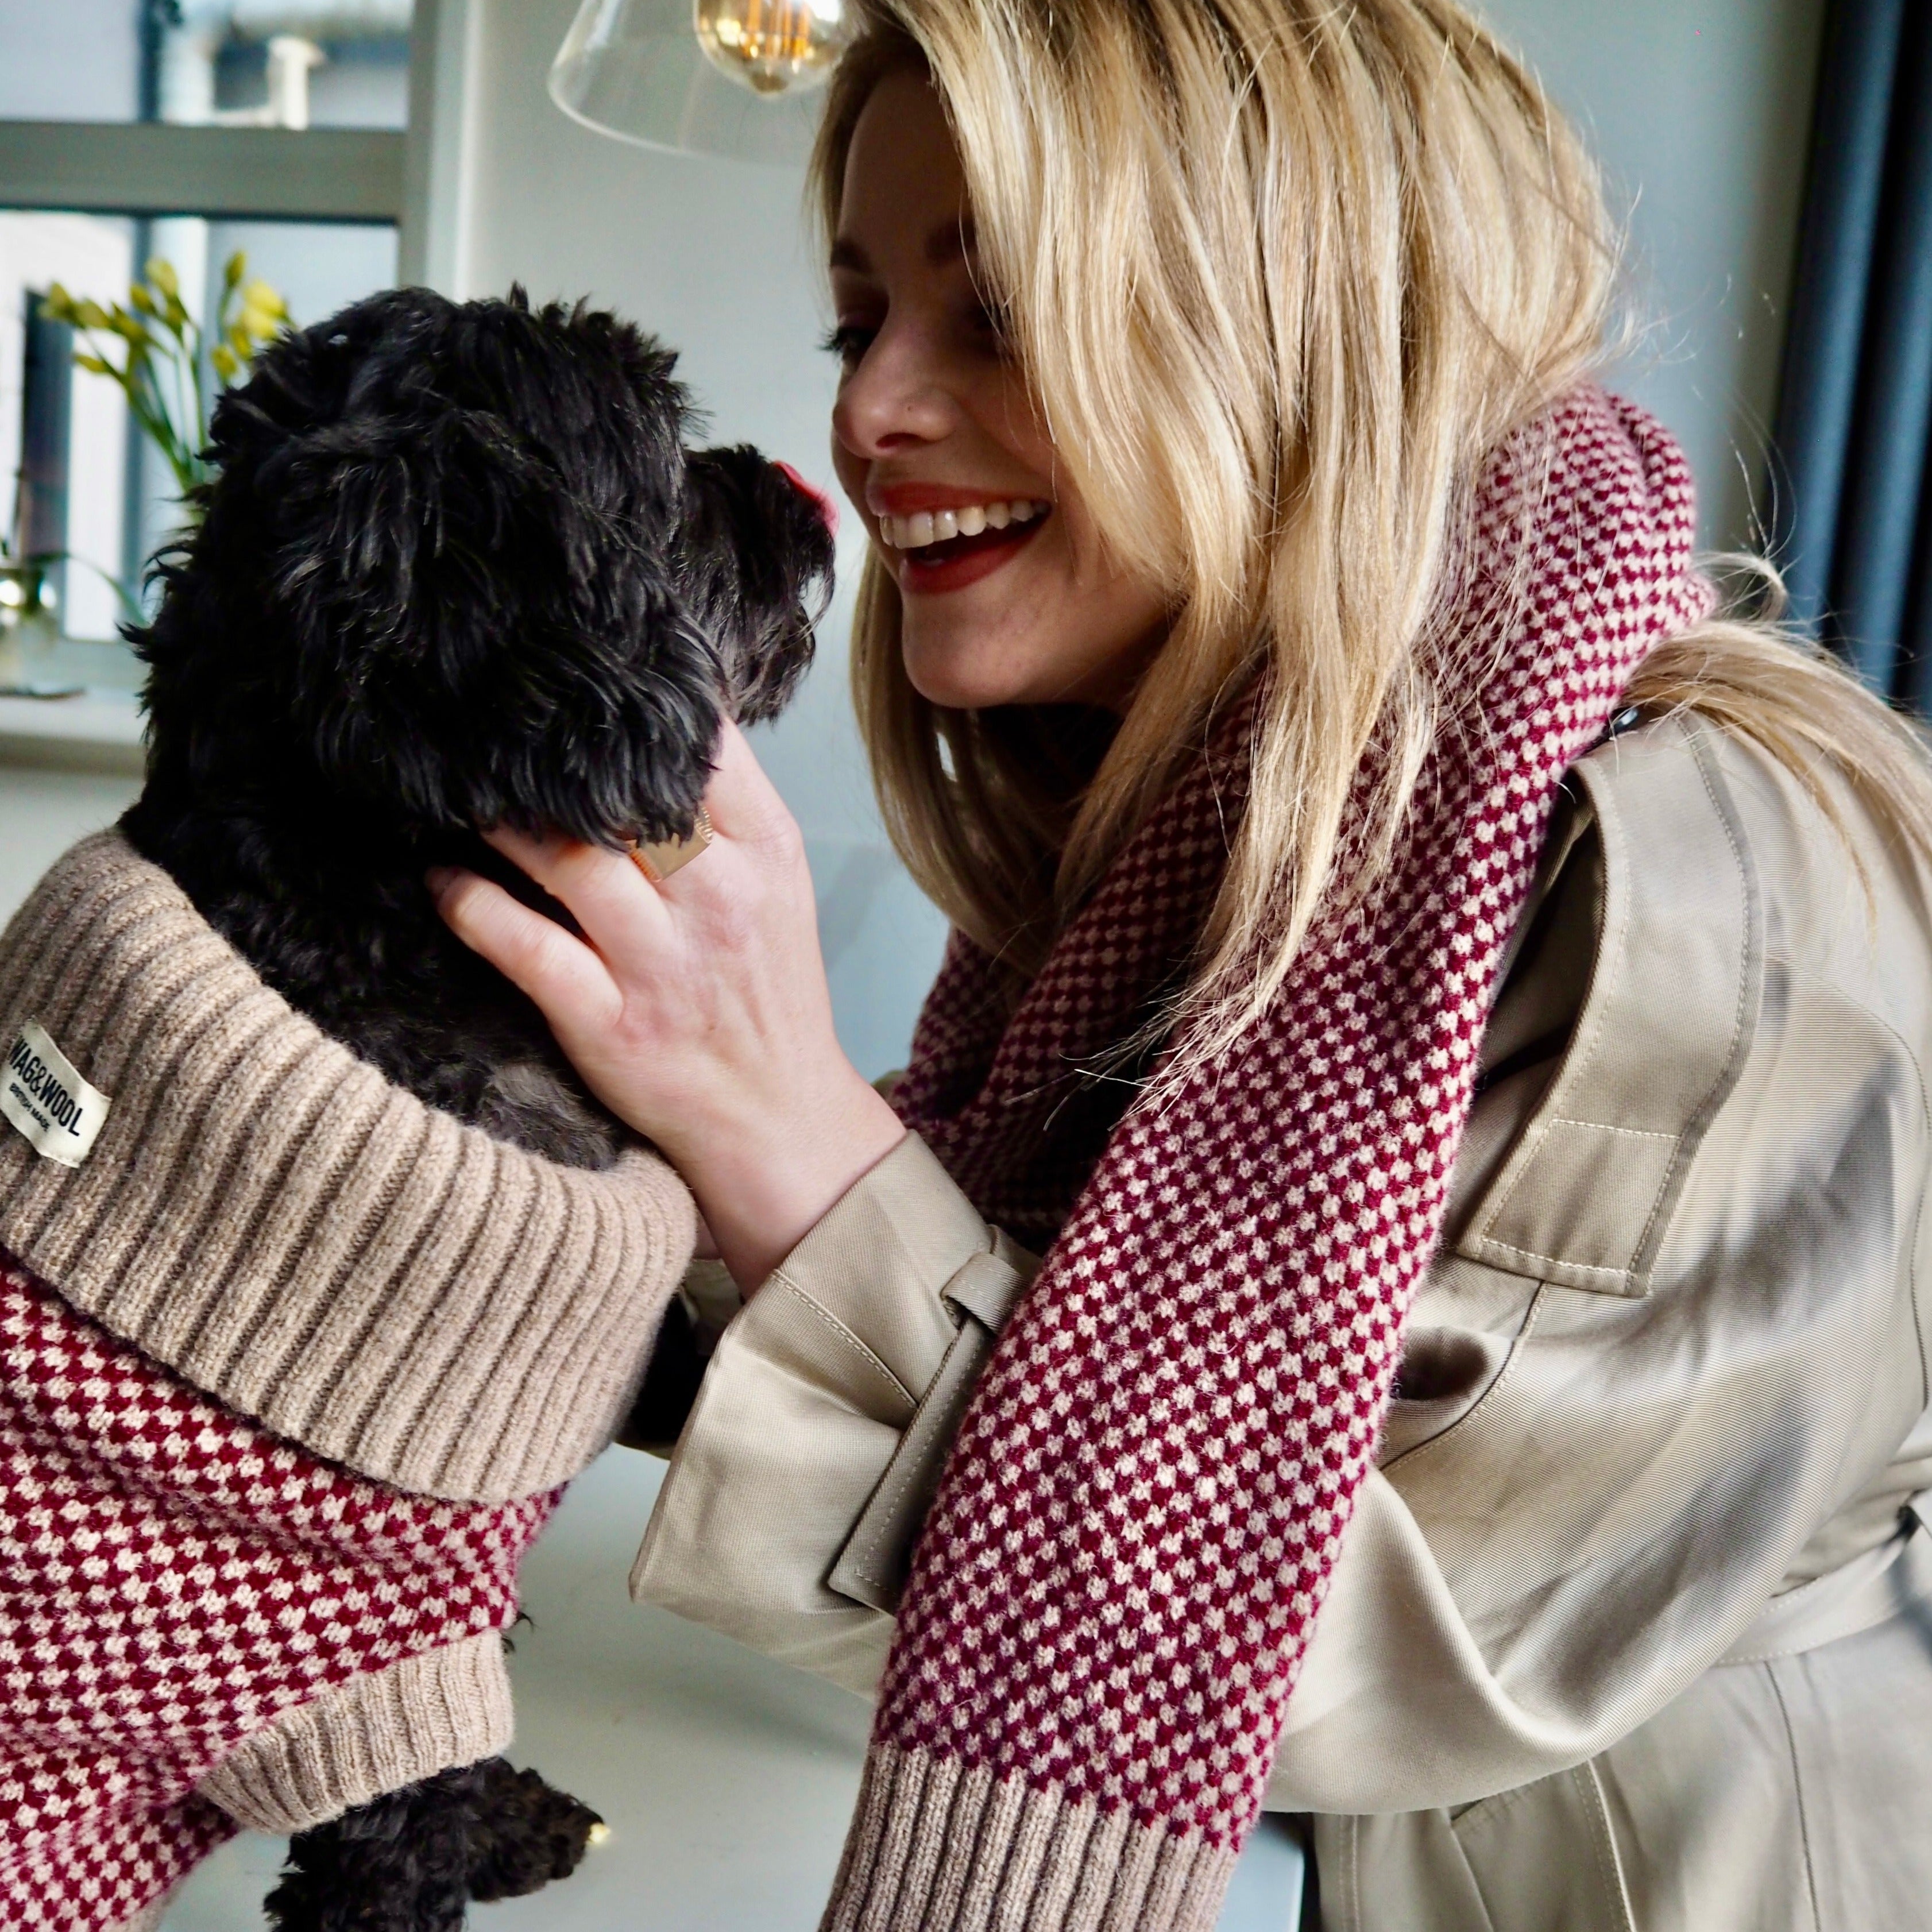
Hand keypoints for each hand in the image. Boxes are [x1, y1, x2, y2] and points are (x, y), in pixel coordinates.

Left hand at [429, 721, 905, 1290]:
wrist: (778, 1118)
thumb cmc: (765, 994)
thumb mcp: (776, 890)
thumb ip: (725, 814)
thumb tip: (652, 730)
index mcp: (764, 854)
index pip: (704, 746)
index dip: (637, 704)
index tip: (577, 680)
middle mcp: (719, 899)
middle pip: (625, 795)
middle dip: (551, 757)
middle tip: (490, 727)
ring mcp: (662, 965)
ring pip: (567, 858)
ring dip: (499, 819)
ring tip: (456, 793)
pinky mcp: (610, 1024)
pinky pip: (523, 947)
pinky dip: (470, 903)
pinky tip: (442, 879)